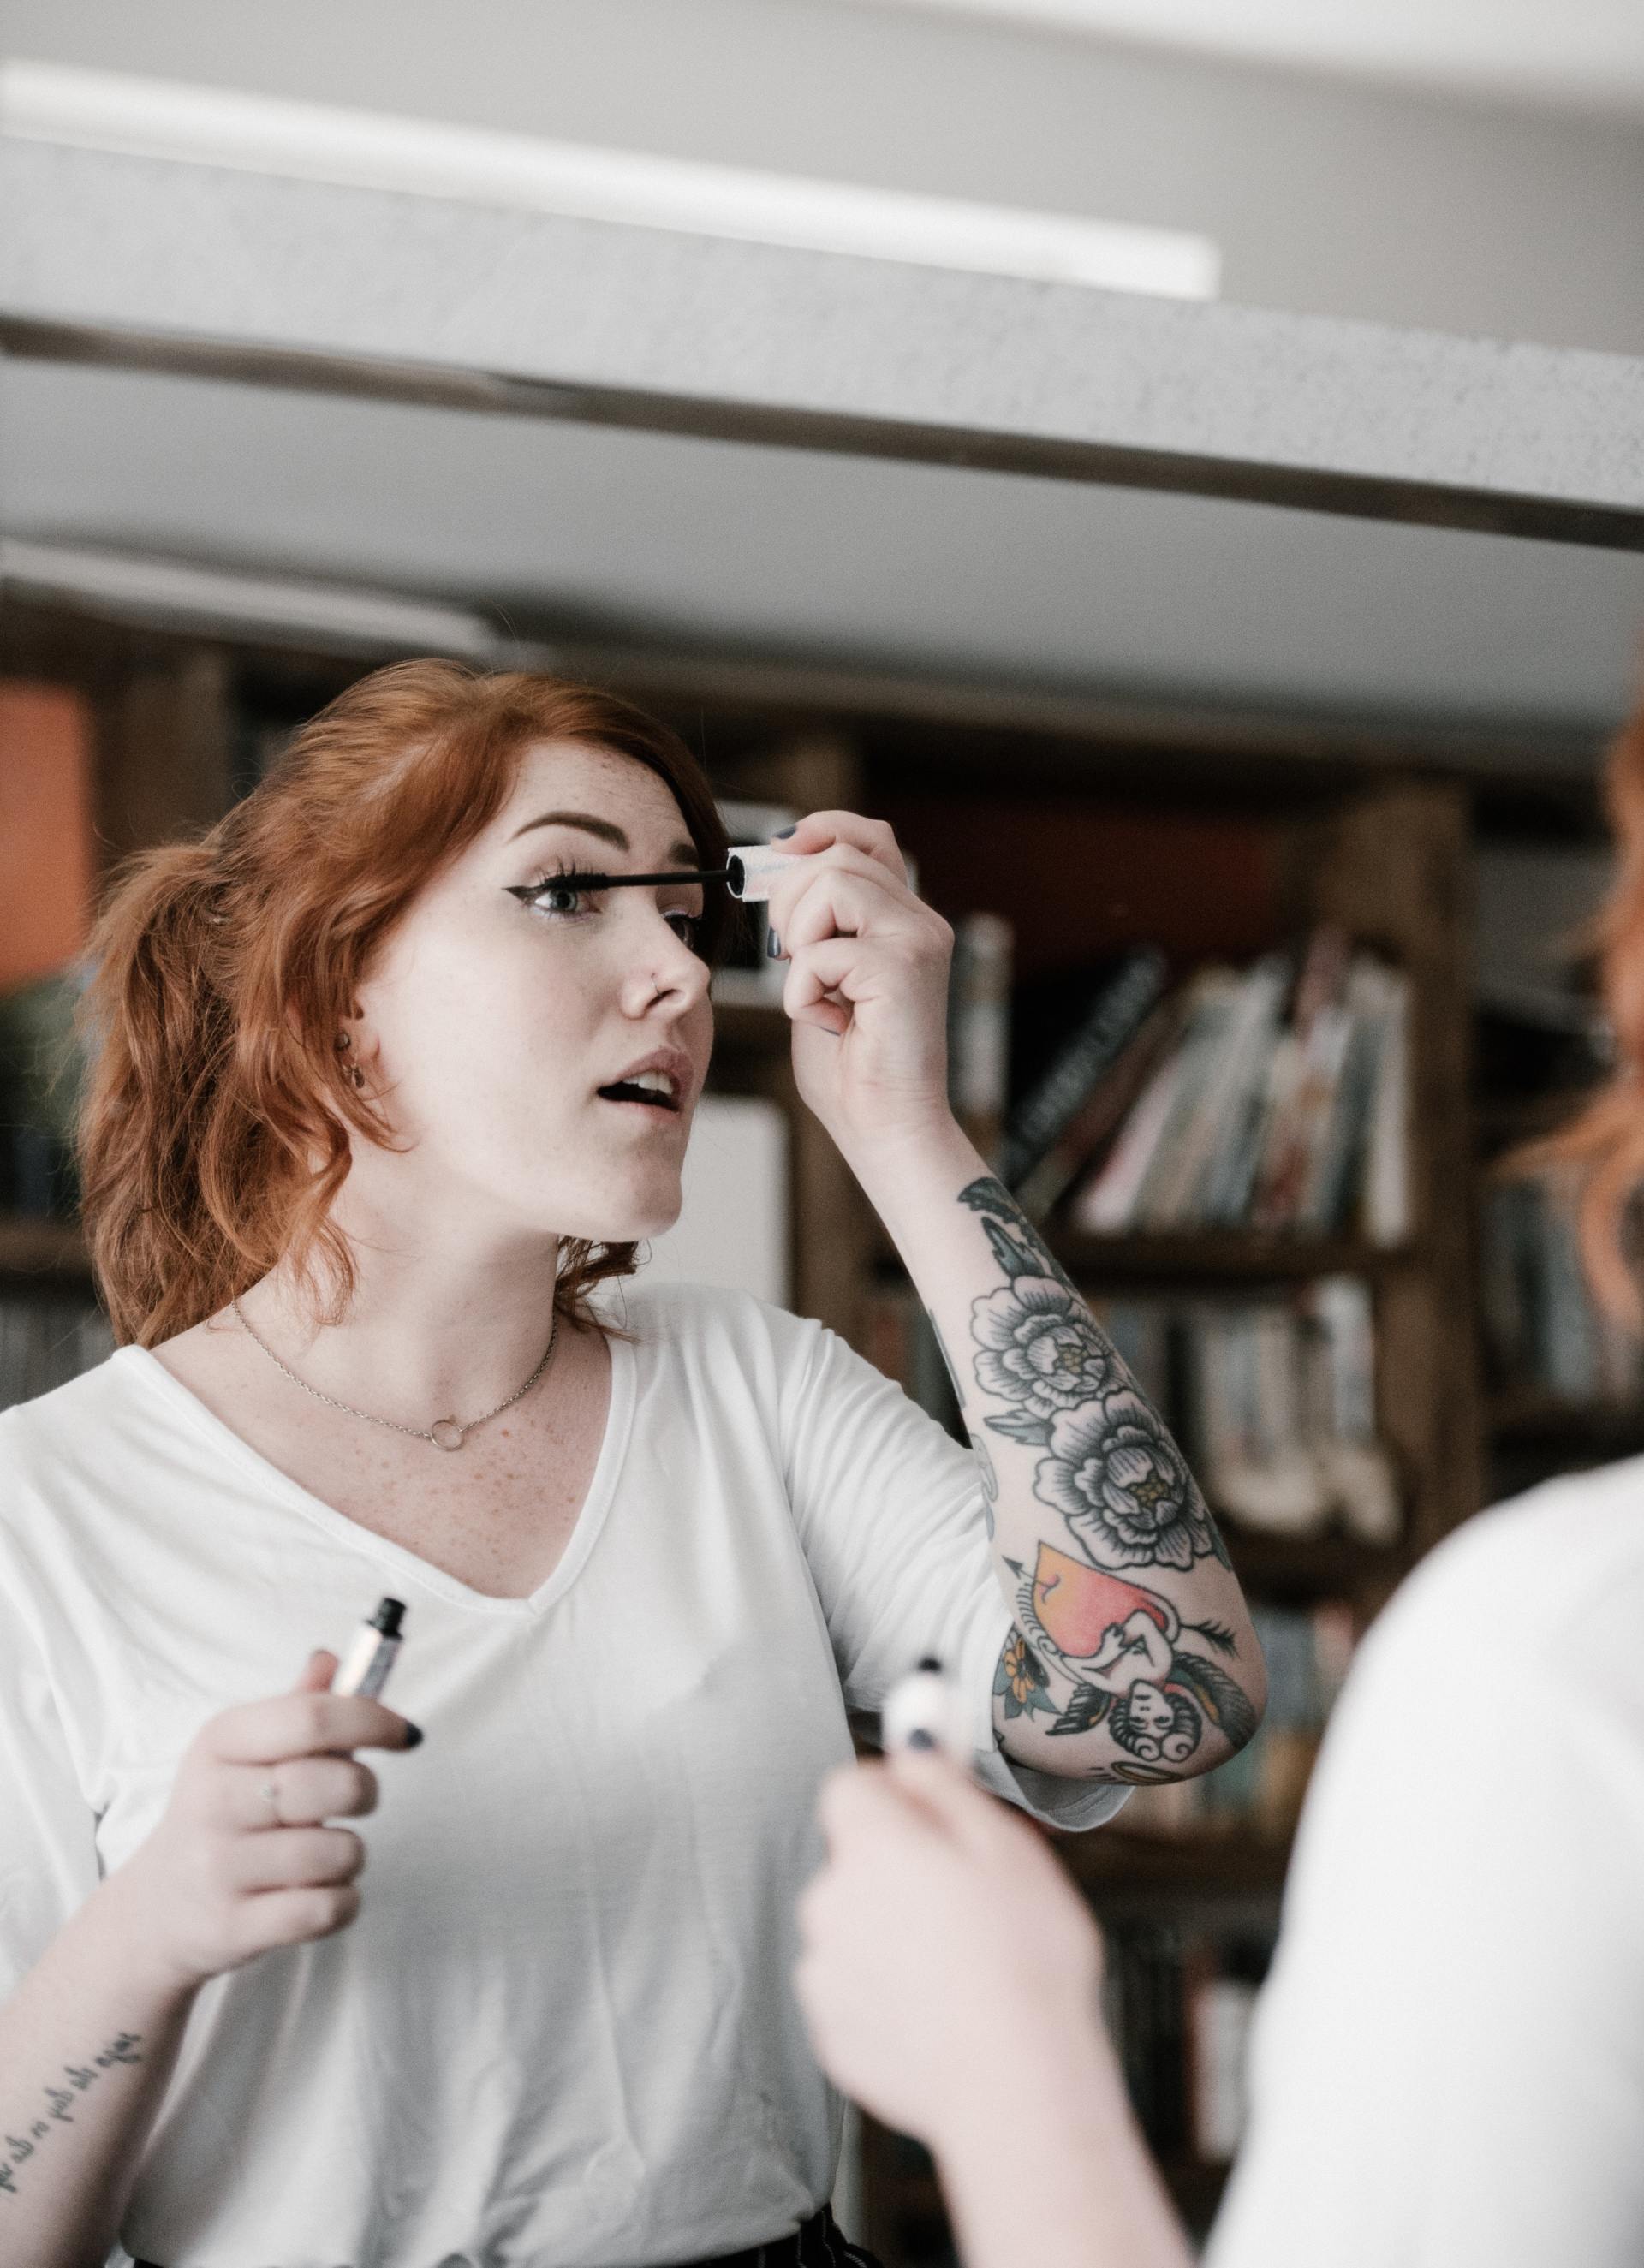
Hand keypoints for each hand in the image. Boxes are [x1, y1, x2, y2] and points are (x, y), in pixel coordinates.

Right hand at [103, 1648, 420, 1996]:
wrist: (158, 1910)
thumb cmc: (224, 1816)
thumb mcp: (244, 1752)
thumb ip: (297, 1707)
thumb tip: (333, 1658)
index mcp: (219, 1743)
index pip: (312, 1717)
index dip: (373, 1719)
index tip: (405, 1733)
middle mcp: (212, 1801)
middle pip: (333, 1784)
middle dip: (364, 1791)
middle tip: (355, 1799)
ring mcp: (218, 1868)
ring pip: (337, 1852)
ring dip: (351, 1854)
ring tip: (326, 1855)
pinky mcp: (232, 1927)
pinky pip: (325, 1910)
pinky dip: (342, 1903)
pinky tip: (320, 1894)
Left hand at [762, 812, 955, 1157]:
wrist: (886, 1130)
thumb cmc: (851, 1069)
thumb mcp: (821, 979)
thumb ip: (812, 928)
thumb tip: (778, 869)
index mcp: (905, 920)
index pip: (870, 837)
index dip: (821, 829)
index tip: (781, 850)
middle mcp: (921, 922)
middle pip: (837, 855)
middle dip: (789, 899)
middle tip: (794, 959)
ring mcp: (917, 941)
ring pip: (831, 883)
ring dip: (799, 942)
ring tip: (818, 992)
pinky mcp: (903, 968)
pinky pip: (819, 951)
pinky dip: (802, 993)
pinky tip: (831, 1024)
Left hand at [794, 1750, 1106, 2151]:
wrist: (1016, 2084)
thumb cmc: (1024, 1957)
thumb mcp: (1003, 1844)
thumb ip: (943, 1783)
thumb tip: (911, 1738)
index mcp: (868, 1846)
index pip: (848, 1787)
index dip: (895, 1796)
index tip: (941, 1822)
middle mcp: (828, 1903)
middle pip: (854, 1860)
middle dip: (900, 1868)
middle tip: (970, 1902)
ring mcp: (824, 1974)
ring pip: (855, 1927)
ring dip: (893, 1933)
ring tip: (964, 1967)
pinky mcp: (831, 2035)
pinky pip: (856, 1990)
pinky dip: (889, 1994)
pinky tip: (943, 2013)